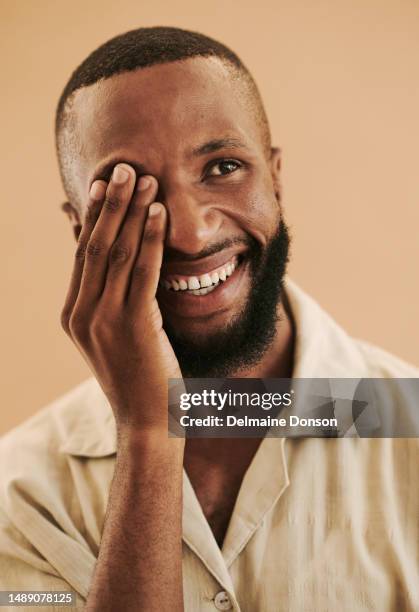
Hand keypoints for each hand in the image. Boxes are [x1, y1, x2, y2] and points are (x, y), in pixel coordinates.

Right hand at [61, 163, 181, 435]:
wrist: (149, 422)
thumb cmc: (138, 376)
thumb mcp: (115, 335)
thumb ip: (110, 299)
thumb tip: (114, 267)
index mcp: (75, 315)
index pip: (83, 254)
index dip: (93, 216)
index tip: (103, 184)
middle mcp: (83, 314)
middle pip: (96, 246)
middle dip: (111, 204)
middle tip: (123, 168)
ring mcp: (104, 320)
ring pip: (118, 253)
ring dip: (132, 212)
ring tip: (144, 179)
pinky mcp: (133, 326)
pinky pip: (143, 272)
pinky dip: (151, 239)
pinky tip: (159, 214)